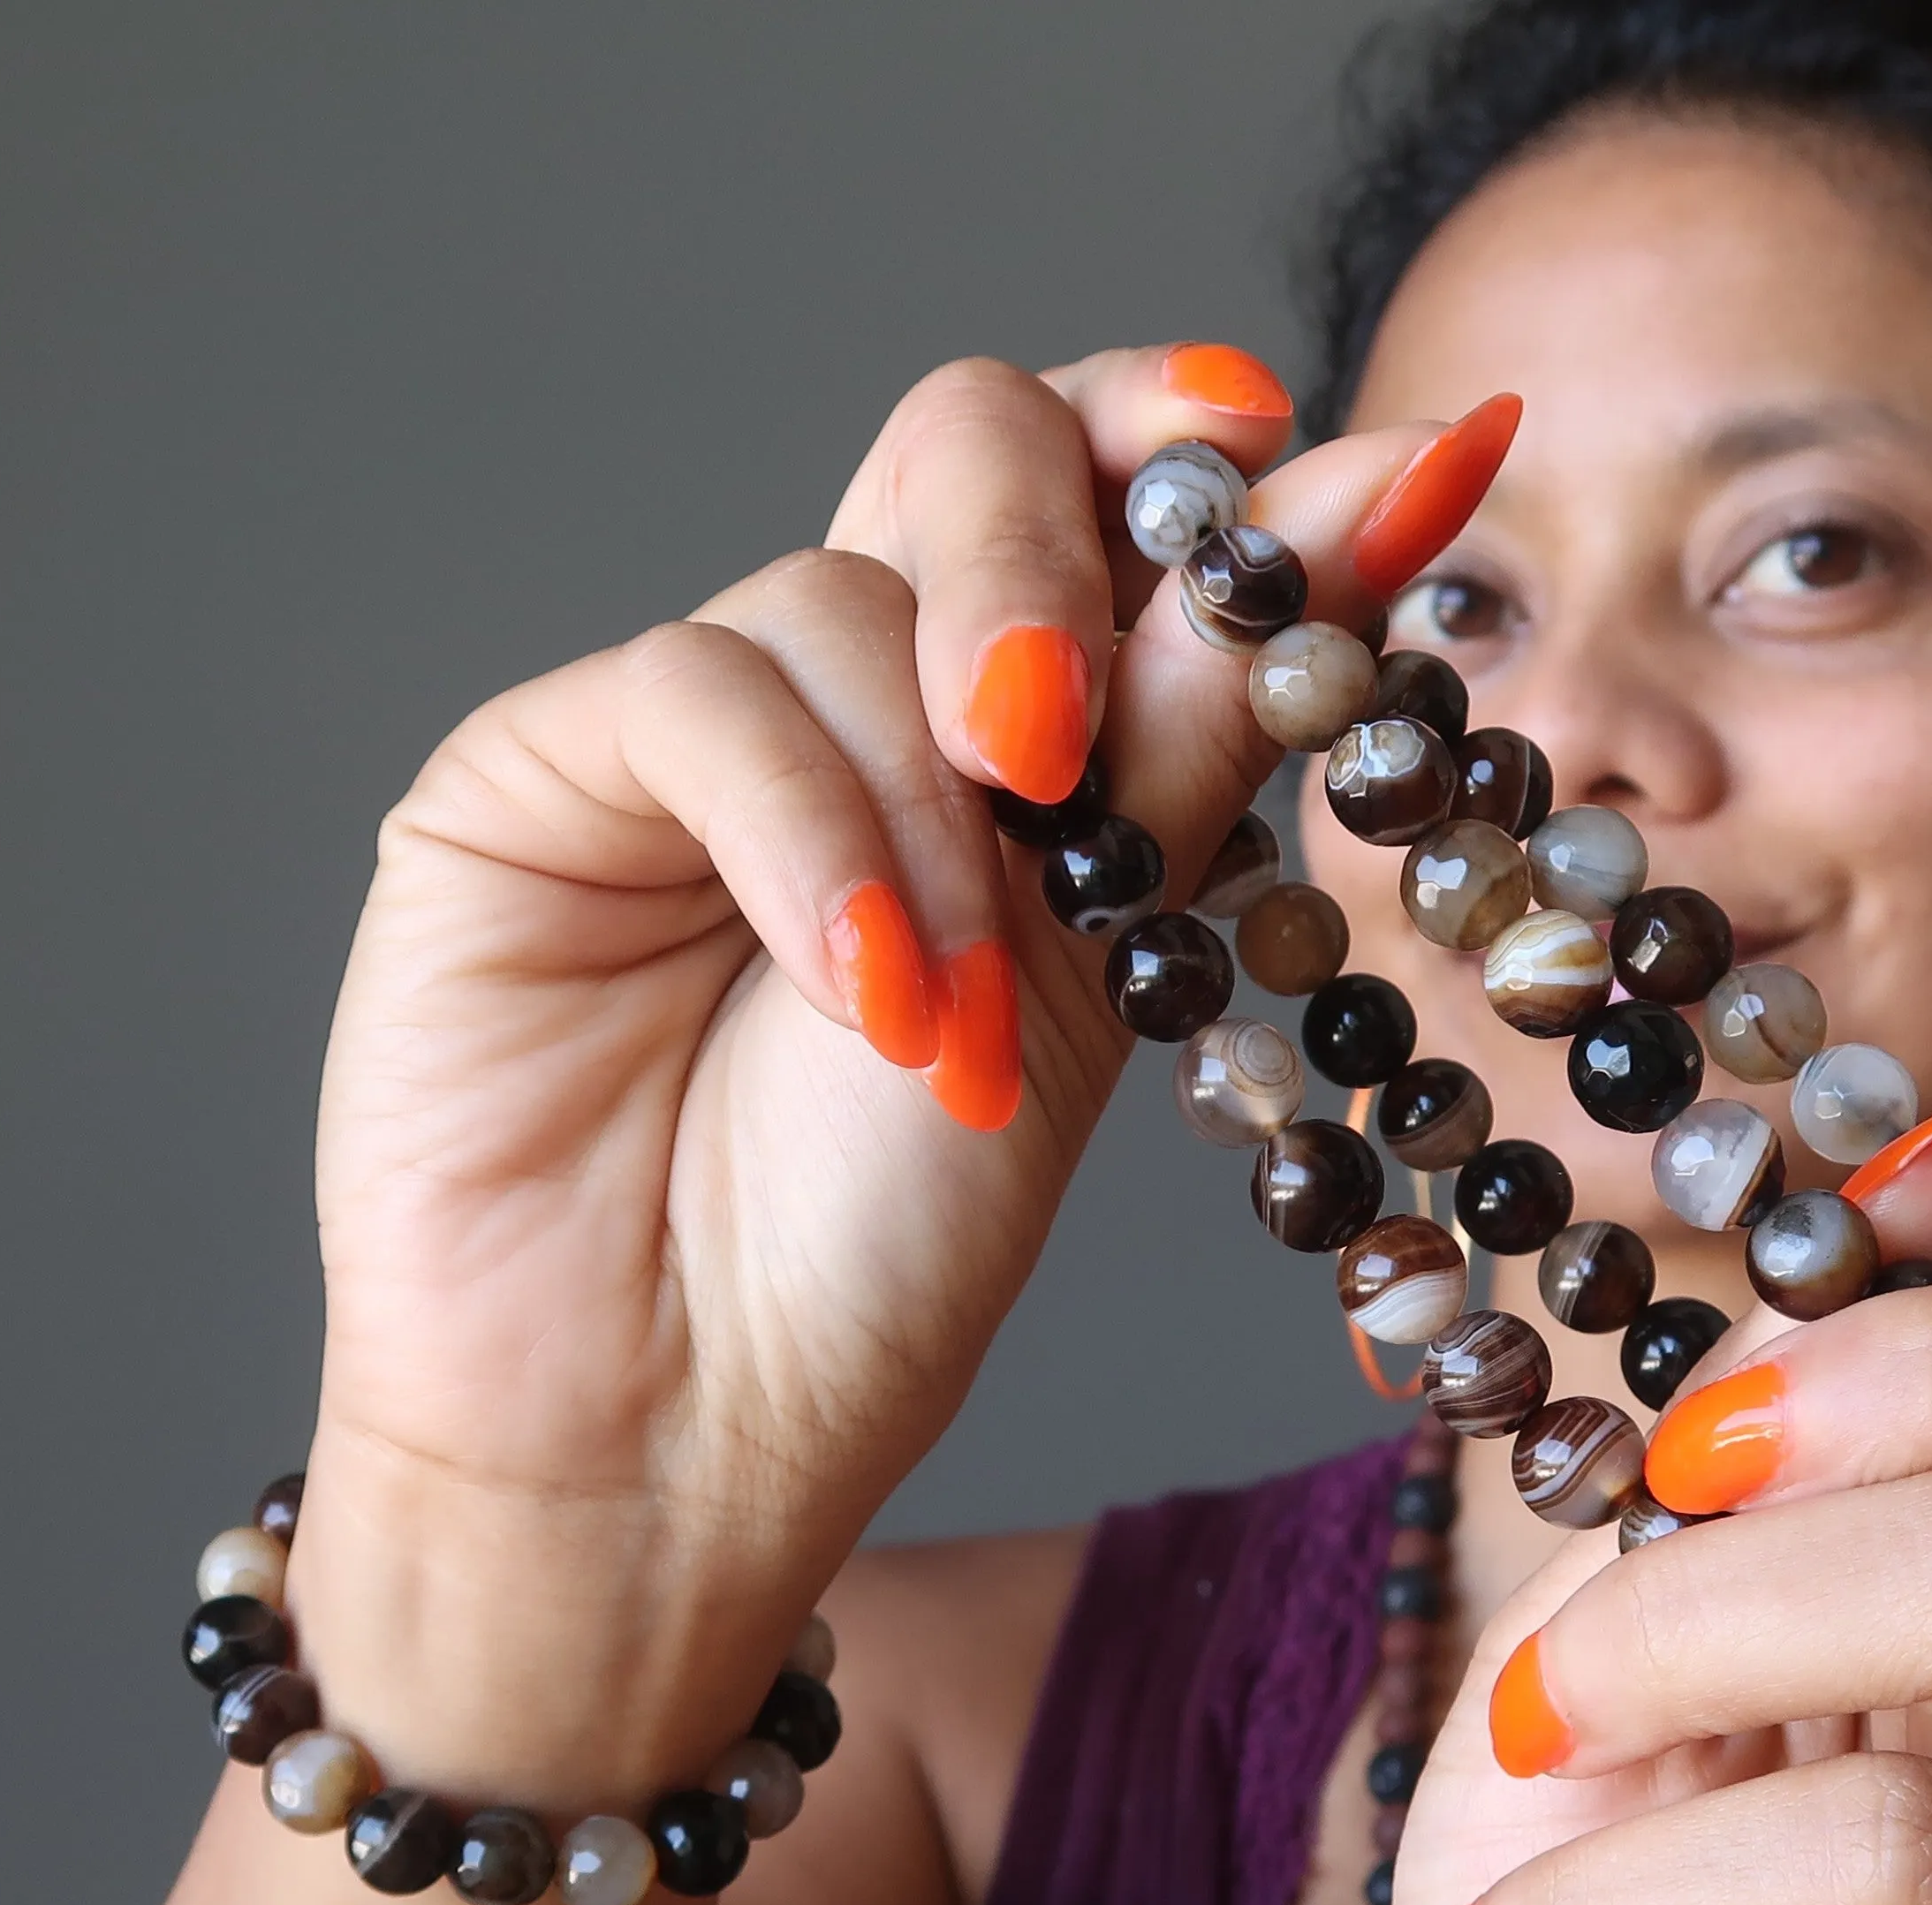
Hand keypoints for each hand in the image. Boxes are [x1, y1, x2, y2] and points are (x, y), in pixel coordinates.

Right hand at [289, 347, 1514, 1792]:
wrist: (672, 1434)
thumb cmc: (877, 1258)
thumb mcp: (1094, 984)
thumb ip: (1198, 736)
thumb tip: (1399, 476)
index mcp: (1018, 754)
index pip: (1105, 498)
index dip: (1197, 443)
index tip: (1309, 447)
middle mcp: (862, 710)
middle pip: (967, 446)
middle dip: (1049, 557)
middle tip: (1060, 734)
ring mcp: (693, 737)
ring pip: (839, 596)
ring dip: (932, 821)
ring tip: (948, 1022)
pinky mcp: (532, 779)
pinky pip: (697, 697)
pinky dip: (809, 838)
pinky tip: (855, 992)